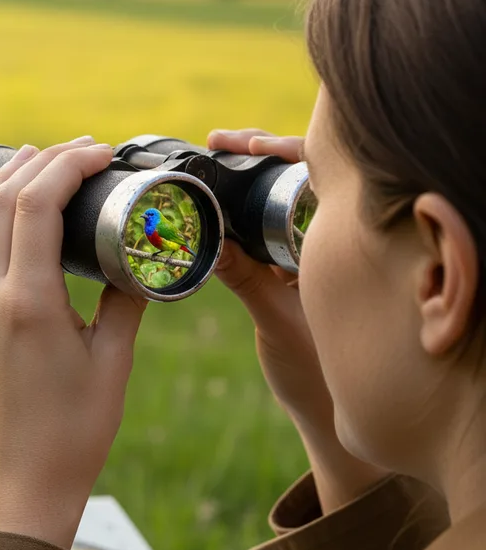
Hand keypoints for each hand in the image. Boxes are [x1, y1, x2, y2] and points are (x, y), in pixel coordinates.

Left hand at [0, 137, 147, 548]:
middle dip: (39, 161)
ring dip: (6, 181)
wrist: (19, 486)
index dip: (68, 165)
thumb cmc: (73, 433)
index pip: (37, 204)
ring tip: (37, 158)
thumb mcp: (112, 363)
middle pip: (2, 200)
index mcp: (28, 304)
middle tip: (78, 150)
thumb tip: (138, 264)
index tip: (100, 155)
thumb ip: (126, 304)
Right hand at [208, 129, 388, 511]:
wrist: (323, 408)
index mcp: (339, 247)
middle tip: (219, 142)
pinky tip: (218, 204)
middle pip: (294, 180)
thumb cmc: (313, 371)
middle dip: (257, 155)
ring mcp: (306, 257)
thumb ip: (246, 280)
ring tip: (216, 156)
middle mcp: (325, 246)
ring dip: (246, 182)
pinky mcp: (285, 274)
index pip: (315, 179)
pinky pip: (263, 233)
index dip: (282, 151)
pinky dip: (241, 216)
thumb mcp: (274, 320)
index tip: (248, 144)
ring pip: (277, 204)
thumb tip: (211, 244)